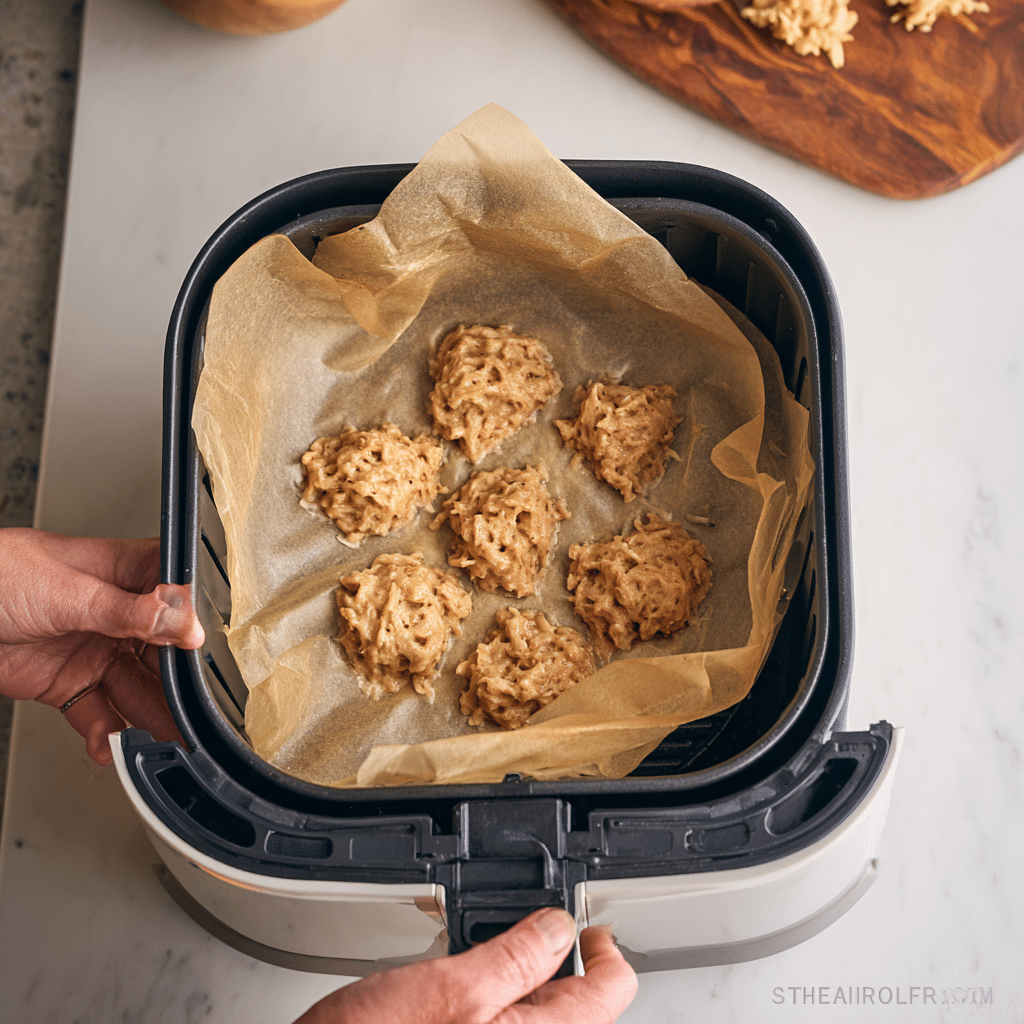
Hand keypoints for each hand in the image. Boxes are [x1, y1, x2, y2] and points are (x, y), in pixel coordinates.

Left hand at [0, 527, 204, 764]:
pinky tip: (111, 747)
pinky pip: (99, 714)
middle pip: (166, 656)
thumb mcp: (70, 591)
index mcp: (129, 576)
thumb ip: (129, 612)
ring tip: (165, 741)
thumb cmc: (1, 573)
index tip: (203, 656)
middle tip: (192, 716)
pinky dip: (105, 736)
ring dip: (151, 719)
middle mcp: (120, 615)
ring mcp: (98, 651)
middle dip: (179, 687)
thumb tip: (185, 624)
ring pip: (138, 690)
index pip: (180, 601)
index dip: (196, 630)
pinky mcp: (71, 684)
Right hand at [293, 908, 637, 1023]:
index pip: (610, 991)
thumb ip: (514, 958)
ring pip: (532, 1020)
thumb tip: (558, 927)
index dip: (602, 946)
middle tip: (525, 928)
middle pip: (574, 1008)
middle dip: (553, 963)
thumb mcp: (447, 990)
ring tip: (484, 955)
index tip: (585, 923)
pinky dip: (488, 1007)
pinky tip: (456, 995)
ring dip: (518, 984)